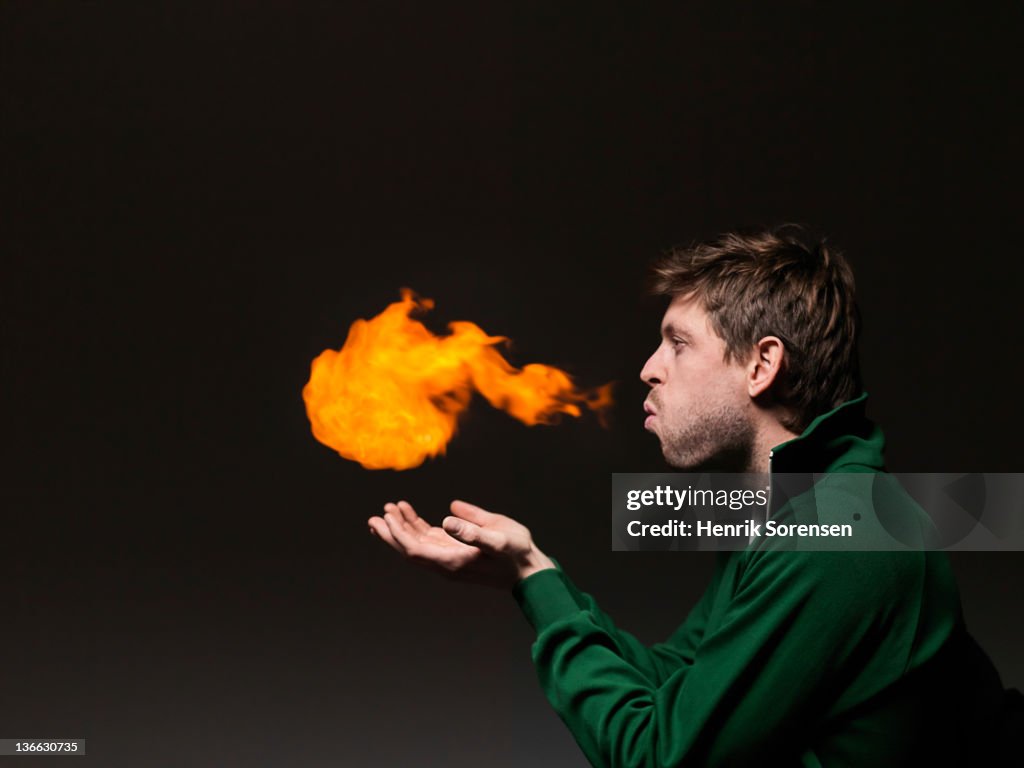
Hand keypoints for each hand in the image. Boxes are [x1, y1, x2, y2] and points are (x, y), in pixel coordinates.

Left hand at [367, 499, 554, 588]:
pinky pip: (428, 540)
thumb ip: (472, 529)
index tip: (386, 517)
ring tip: (389, 509)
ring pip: (416, 544)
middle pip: (409, 550)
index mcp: (452, 562)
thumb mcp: (498, 538)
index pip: (414, 550)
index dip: (398, 534)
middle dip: (391, 533)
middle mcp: (445, 563)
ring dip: (401, 528)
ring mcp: (449, 558)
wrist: (529, 571)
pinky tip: (409, 512)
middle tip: (375, 517)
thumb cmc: (517, 554)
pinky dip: (416, 526)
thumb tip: (446, 519)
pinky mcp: (455, 552)